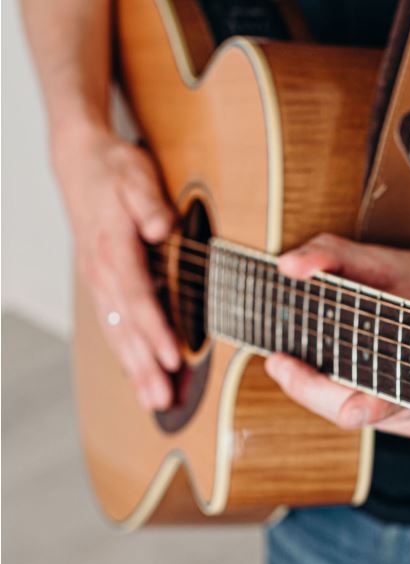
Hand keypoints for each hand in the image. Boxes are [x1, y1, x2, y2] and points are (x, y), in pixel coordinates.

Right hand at [53, 125, 179, 409]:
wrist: (80, 161)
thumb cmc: (115, 168)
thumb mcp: (136, 174)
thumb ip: (150, 202)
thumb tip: (163, 226)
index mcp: (114, 248)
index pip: (137, 296)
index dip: (156, 329)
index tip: (174, 356)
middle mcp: (102, 272)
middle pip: (125, 327)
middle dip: (145, 366)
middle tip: (164, 400)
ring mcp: (98, 282)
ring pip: (117, 334)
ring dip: (135, 370)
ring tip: (155, 402)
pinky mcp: (101, 286)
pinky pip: (113, 326)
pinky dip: (126, 355)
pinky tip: (139, 377)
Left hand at [264, 234, 409, 440]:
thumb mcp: (386, 260)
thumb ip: (334, 254)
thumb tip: (288, 266)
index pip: (374, 401)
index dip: (344, 400)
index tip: (323, 392)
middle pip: (348, 410)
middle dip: (307, 387)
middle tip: (279, 361)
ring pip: (356, 415)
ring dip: (324, 391)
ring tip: (299, 362)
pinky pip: (370, 416)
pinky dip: (347, 394)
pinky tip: (338, 371)